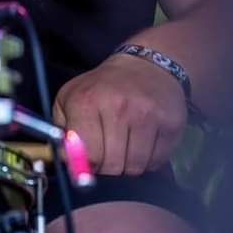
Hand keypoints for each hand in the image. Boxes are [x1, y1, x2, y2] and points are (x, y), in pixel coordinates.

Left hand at [51, 54, 186, 175]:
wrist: (145, 64)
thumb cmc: (102, 86)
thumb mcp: (69, 98)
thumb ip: (61, 132)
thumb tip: (67, 162)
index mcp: (87, 102)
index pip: (88, 155)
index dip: (88, 163)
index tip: (90, 159)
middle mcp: (118, 107)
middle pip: (113, 165)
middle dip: (109, 166)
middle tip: (109, 151)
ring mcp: (147, 116)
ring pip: (136, 167)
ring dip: (130, 164)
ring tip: (126, 144)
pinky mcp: (170, 123)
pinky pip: (158, 161)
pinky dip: (150, 159)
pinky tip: (144, 141)